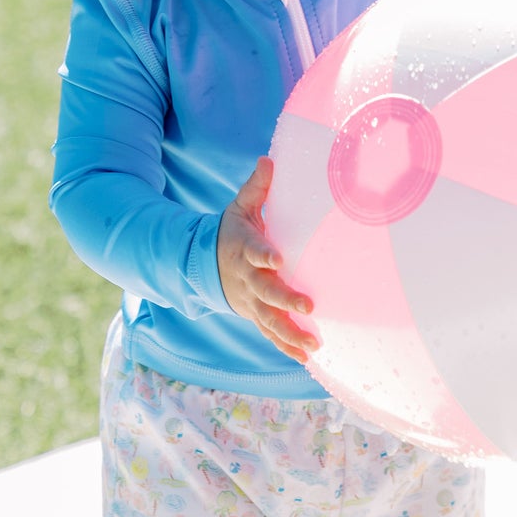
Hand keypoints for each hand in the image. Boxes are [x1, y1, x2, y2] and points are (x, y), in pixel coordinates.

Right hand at [217, 157, 318, 365]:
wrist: (203, 265)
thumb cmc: (231, 233)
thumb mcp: (239, 208)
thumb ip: (256, 188)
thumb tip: (268, 160)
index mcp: (243, 248)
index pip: (253, 251)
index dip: (263, 255)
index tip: (278, 259)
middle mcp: (245, 278)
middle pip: (264, 291)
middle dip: (285, 300)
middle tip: (308, 306)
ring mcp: (249, 301)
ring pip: (268, 319)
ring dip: (290, 332)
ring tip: (313, 343)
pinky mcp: (254, 315)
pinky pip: (270, 334)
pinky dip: (286, 346)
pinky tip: (306, 357)